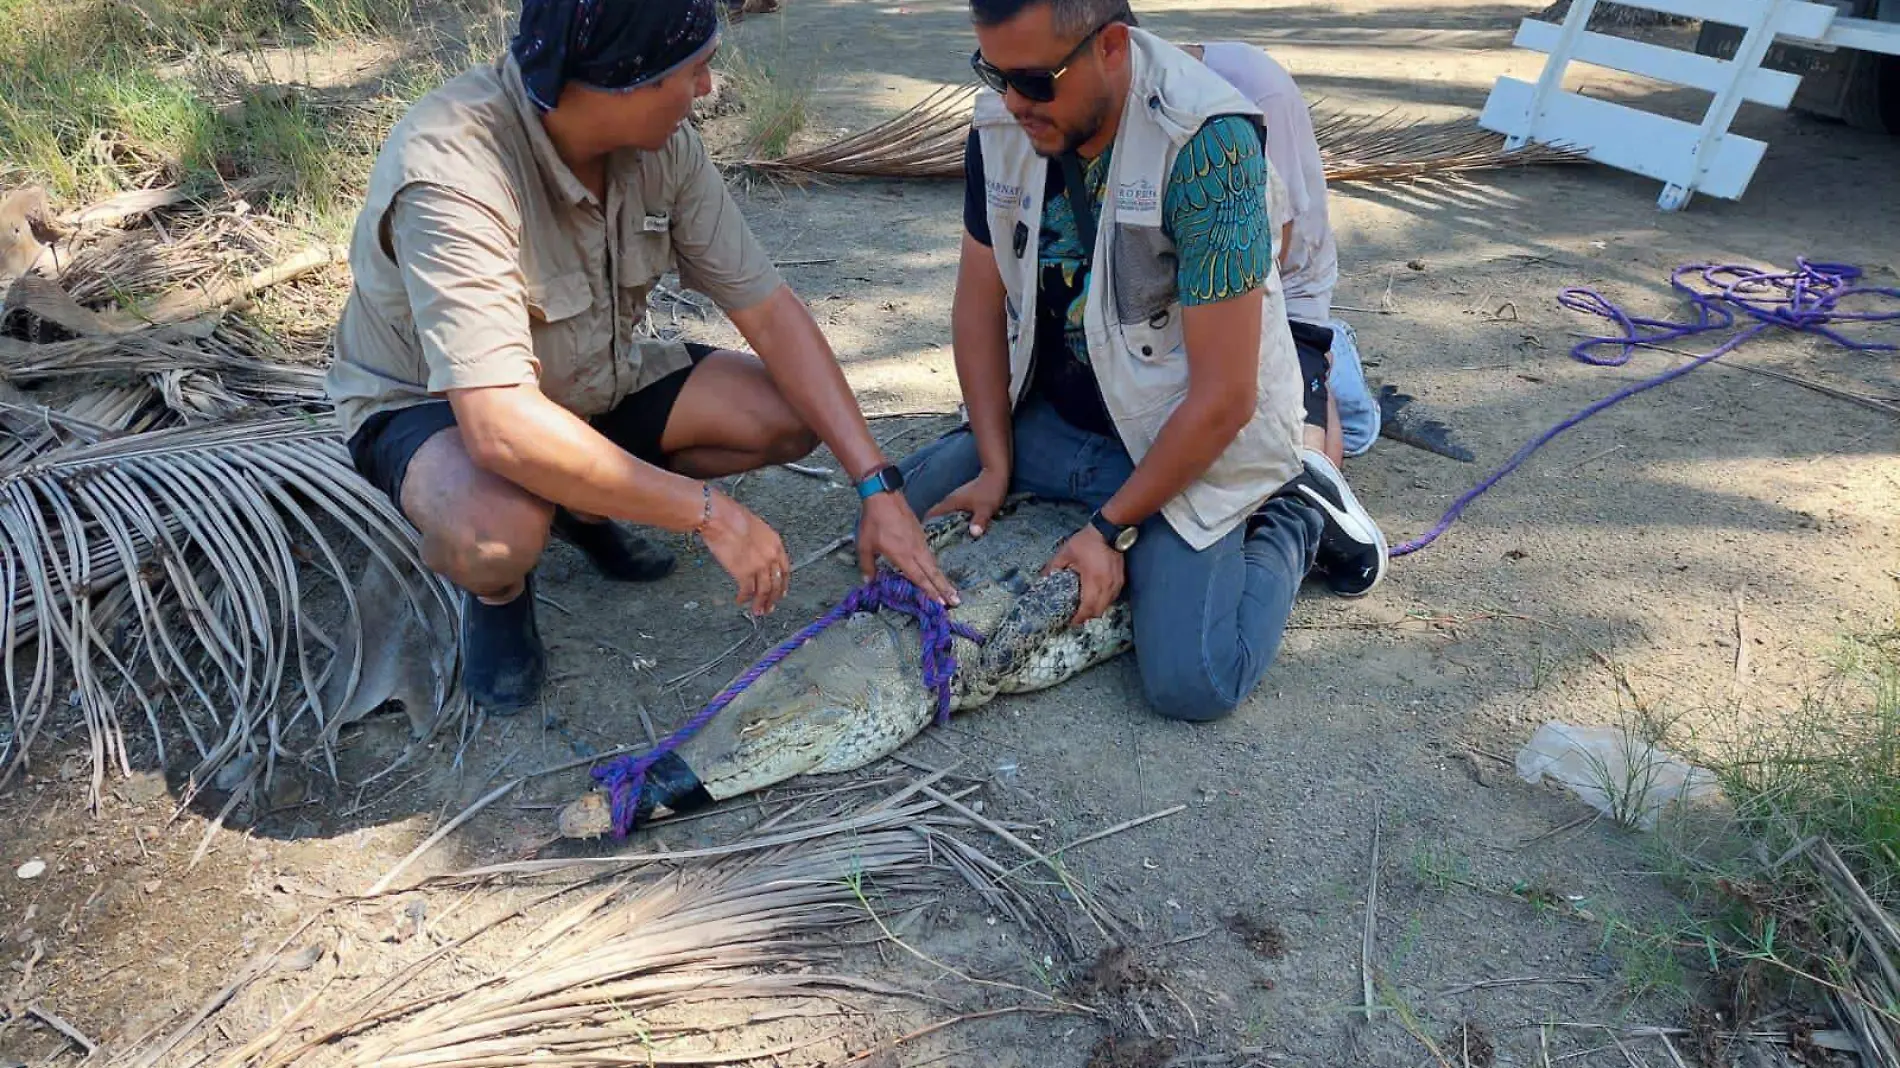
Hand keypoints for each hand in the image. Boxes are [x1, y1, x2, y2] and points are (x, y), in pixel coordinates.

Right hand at [697, 489, 790, 616]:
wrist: (720, 518)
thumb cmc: (732, 516)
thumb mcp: (755, 527)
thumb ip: (760, 543)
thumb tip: (756, 553)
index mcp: (776, 543)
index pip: (785, 569)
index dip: (783, 583)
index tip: (781, 592)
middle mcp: (771, 556)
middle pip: (777, 583)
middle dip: (773, 598)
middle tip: (769, 607)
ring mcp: (759, 565)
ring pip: (764, 591)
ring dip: (760, 603)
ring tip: (757, 610)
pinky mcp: (744, 573)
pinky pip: (747, 590)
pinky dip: (744, 598)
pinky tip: (740, 600)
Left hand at [858, 492, 959, 605]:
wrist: (884, 496)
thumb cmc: (873, 521)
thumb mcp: (864, 545)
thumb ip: (867, 565)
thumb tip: (868, 582)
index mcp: (902, 555)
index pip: (919, 577)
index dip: (930, 591)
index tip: (940, 603)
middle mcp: (915, 550)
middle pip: (933, 573)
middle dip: (944, 588)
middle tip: (956, 601)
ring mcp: (920, 541)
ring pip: (933, 564)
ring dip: (942, 578)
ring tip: (950, 590)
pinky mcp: (921, 534)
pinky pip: (930, 554)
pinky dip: (935, 566)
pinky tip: (935, 572)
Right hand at [925, 466, 1008, 537]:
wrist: (996, 474)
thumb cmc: (990, 490)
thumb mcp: (985, 508)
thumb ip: (979, 520)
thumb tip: (974, 534)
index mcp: (950, 503)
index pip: (930, 515)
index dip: (927, 527)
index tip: (928, 541)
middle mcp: (950, 501)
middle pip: (936, 517)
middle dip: (936, 530)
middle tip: (938, 546)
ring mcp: (956, 501)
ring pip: (945, 516)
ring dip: (945, 527)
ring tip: (947, 542)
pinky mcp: (963, 502)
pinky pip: (953, 514)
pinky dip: (953, 523)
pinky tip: (959, 532)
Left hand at [1041, 526, 1124, 625]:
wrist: (1110, 531)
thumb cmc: (1087, 542)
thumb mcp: (1066, 552)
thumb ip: (1053, 566)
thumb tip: (1041, 577)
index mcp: (1093, 581)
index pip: (1087, 608)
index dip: (1079, 618)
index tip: (1070, 621)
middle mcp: (1107, 586)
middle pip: (1098, 612)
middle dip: (1086, 617)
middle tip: (1075, 616)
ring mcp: (1116, 584)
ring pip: (1107, 606)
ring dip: (1096, 610)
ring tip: (1084, 608)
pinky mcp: (1121, 580)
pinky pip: (1112, 598)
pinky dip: (1103, 602)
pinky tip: (1095, 597)